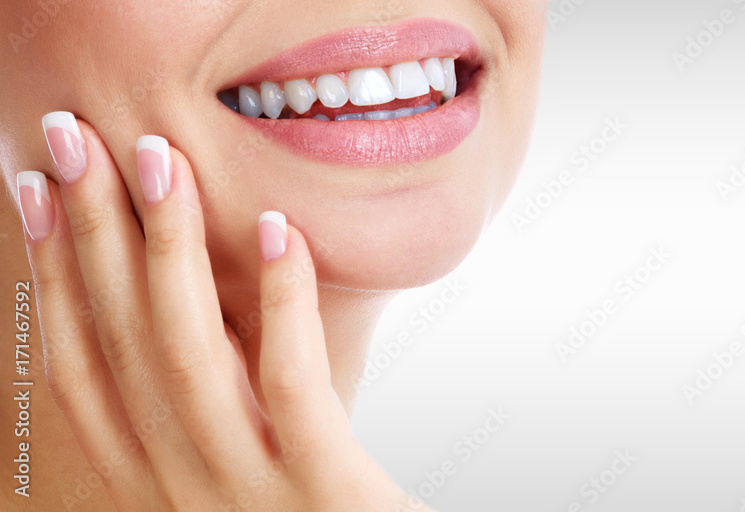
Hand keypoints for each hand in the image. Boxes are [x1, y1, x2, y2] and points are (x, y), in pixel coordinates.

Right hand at [17, 113, 426, 510]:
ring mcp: (248, 491)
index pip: (81, 367)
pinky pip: (291, 382)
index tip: (33, 191)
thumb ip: (209, 409)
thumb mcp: (235, 473)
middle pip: (120, 342)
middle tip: (70, 138)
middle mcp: (181, 487)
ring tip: (156, 159)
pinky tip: (277, 229)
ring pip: (186, 352)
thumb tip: (187, 306)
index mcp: (153, 483)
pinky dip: (280, 300)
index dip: (49, 277)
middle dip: (88, 235)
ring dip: (164, 248)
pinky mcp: (324, 489)